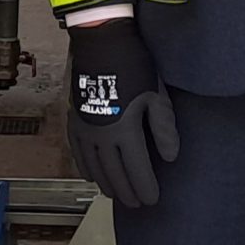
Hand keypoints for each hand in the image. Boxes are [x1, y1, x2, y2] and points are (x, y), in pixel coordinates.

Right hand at [65, 18, 180, 206]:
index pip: (136, 169)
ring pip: (94, 167)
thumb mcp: (156, 95)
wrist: (101, 41)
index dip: (145, 187)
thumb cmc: (134, 65)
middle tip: (136, 204)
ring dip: (106, 183)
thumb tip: (170, 157)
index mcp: (125, 130)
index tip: (152, 200)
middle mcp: (102, 135)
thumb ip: (163, 129)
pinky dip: (85, 167)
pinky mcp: (74, 119)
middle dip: (127, 191)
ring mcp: (85, 129)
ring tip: (115, 194)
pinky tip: (90, 176)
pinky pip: (78, 152)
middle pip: (114, 173)